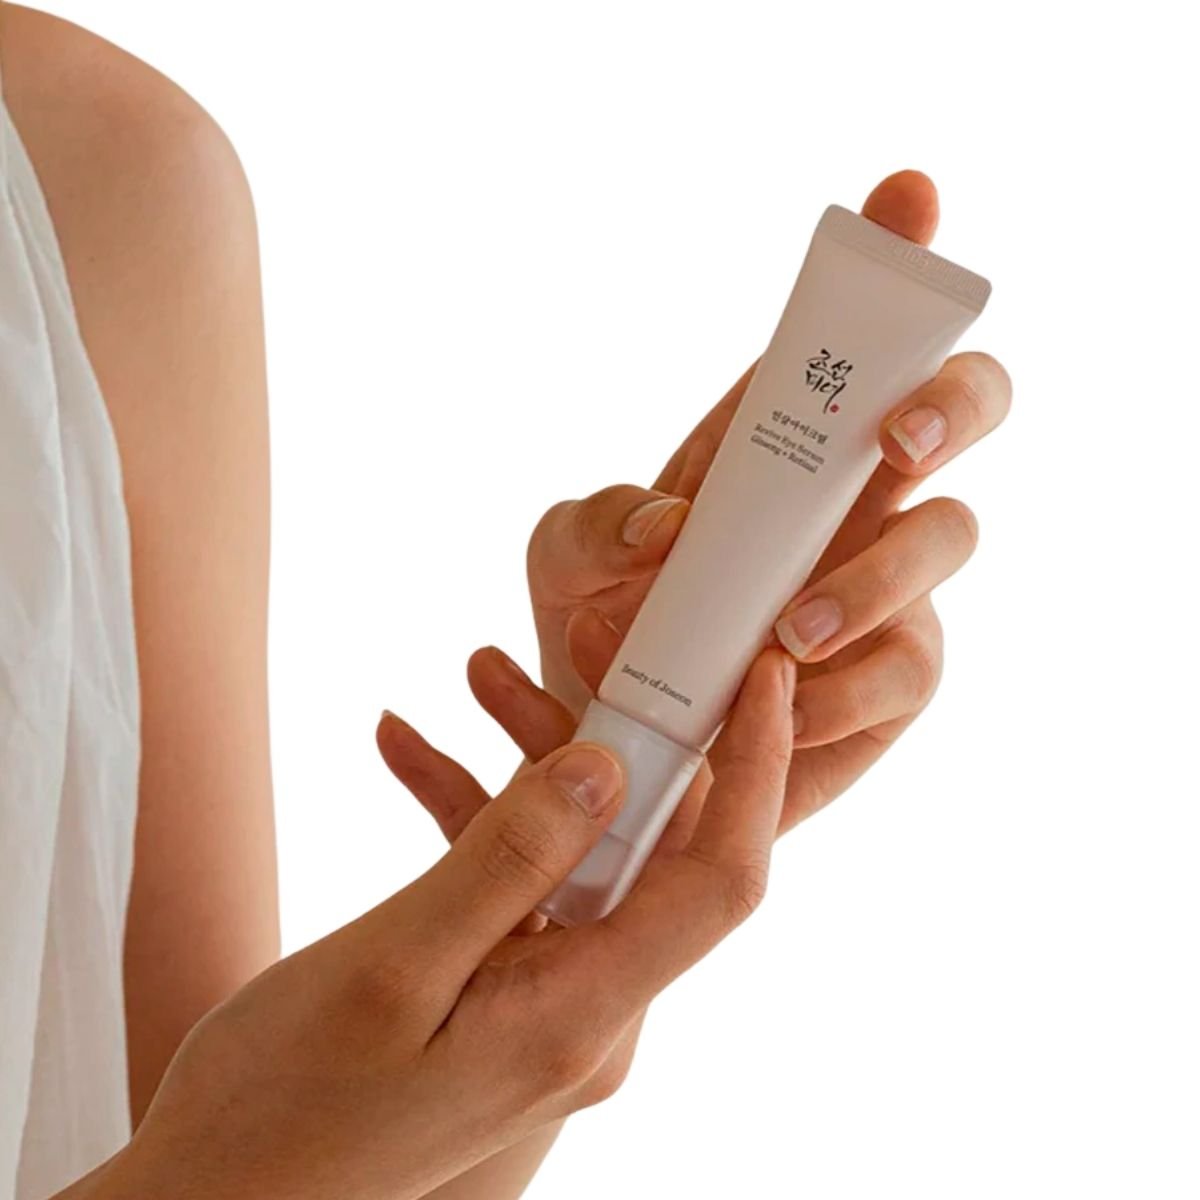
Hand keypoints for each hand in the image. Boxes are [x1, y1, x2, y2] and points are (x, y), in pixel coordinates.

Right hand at [103, 653, 794, 1199]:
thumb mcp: (393, 965)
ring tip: (470, 678)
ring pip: (580, 849)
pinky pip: (522, 879)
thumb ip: (509, 862)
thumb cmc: (286, 1104)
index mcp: (583, 1016)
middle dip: (614, 735)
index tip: (765, 679)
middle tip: (572, 644)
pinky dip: (477, 813)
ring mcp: (550, 997)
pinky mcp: (508, 983)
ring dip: (531, 764)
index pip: (721, 880)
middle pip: (647, 847)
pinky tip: (410, 752)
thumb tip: (608, 768)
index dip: (758, 772)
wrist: (229, 1187)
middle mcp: (590, 1009)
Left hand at [525, 168, 1010, 833]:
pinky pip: (907, 668)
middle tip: (894, 440)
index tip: (911, 196)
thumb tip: (671, 528)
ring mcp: (892, 586)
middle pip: (965, 406)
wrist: (623, 746)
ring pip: (950, 538)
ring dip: (876, 575)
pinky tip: (778, 702)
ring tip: (787, 632)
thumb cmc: (602, 628)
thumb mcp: (564, 559)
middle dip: (952, 401)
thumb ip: (593, 523)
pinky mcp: (895, 680)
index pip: (855, 338)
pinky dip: (843, 687)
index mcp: (780, 444)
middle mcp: (853, 499)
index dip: (899, 260)